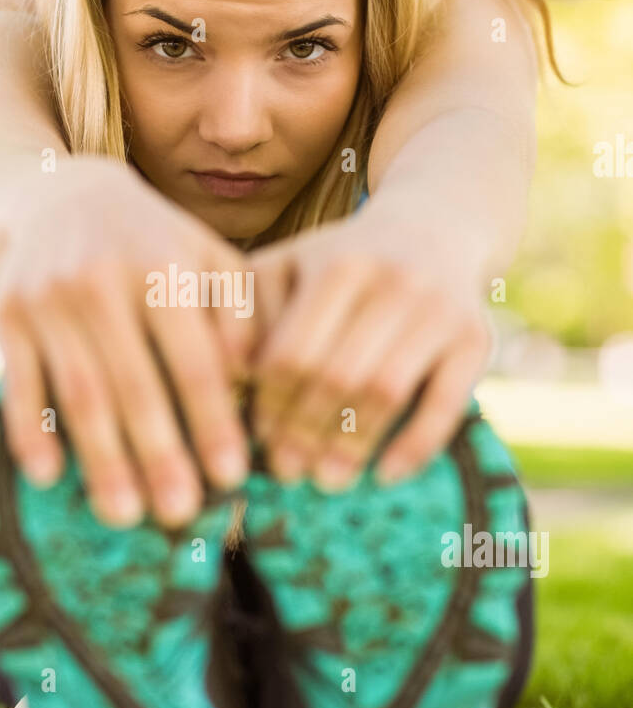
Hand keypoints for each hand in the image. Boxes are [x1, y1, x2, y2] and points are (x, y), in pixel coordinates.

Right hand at [0, 157, 256, 528]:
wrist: (53, 196)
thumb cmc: (151, 242)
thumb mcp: (204, 257)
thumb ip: (237, 312)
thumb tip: (254, 380)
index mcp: (162, 268)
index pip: (194, 361)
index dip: (213, 422)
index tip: (232, 477)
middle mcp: (101, 280)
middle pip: (135, 386)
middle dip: (159, 456)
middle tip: (180, 513)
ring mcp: (48, 298)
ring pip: (79, 393)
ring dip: (101, 460)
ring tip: (124, 515)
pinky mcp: (6, 313)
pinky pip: (19, 382)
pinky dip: (31, 430)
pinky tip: (49, 476)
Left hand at [247, 200, 492, 488]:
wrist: (435, 226)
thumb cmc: (342, 261)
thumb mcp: (288, 265)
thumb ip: (249, 309)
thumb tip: (230, 376)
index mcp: (337, 265)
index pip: (292, 352)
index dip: (271, 404)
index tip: (257, 440)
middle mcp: (392, 281)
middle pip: (337, 375)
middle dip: (305, 431)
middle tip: (287, 472)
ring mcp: (438, 309)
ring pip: (386, 391)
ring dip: (352, 445)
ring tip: (326, 481)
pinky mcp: (476, 336)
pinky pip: (447, 403)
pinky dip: (416, 445)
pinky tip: (386, 476)